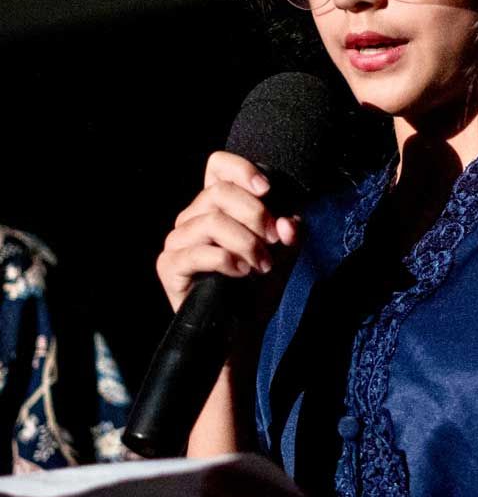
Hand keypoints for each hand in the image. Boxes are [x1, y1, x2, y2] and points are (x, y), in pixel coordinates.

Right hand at [156, 151, 301, 311]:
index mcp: (216, 205)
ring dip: (245, 243)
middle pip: (219, 193)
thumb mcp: (284, 253)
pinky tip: (242, 272)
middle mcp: (192, 217)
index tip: (267, 190)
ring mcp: (178, 241)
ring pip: (211, 222)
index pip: (217, 166)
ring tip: (261, 264)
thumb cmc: (259, 285)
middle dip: (255, 215)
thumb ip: (289, 232)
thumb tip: (287, 223)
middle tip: (273, 241)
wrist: (243, 329)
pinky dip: (226, 260)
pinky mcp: (169, 266)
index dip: (241, 169)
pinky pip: (197, 252)